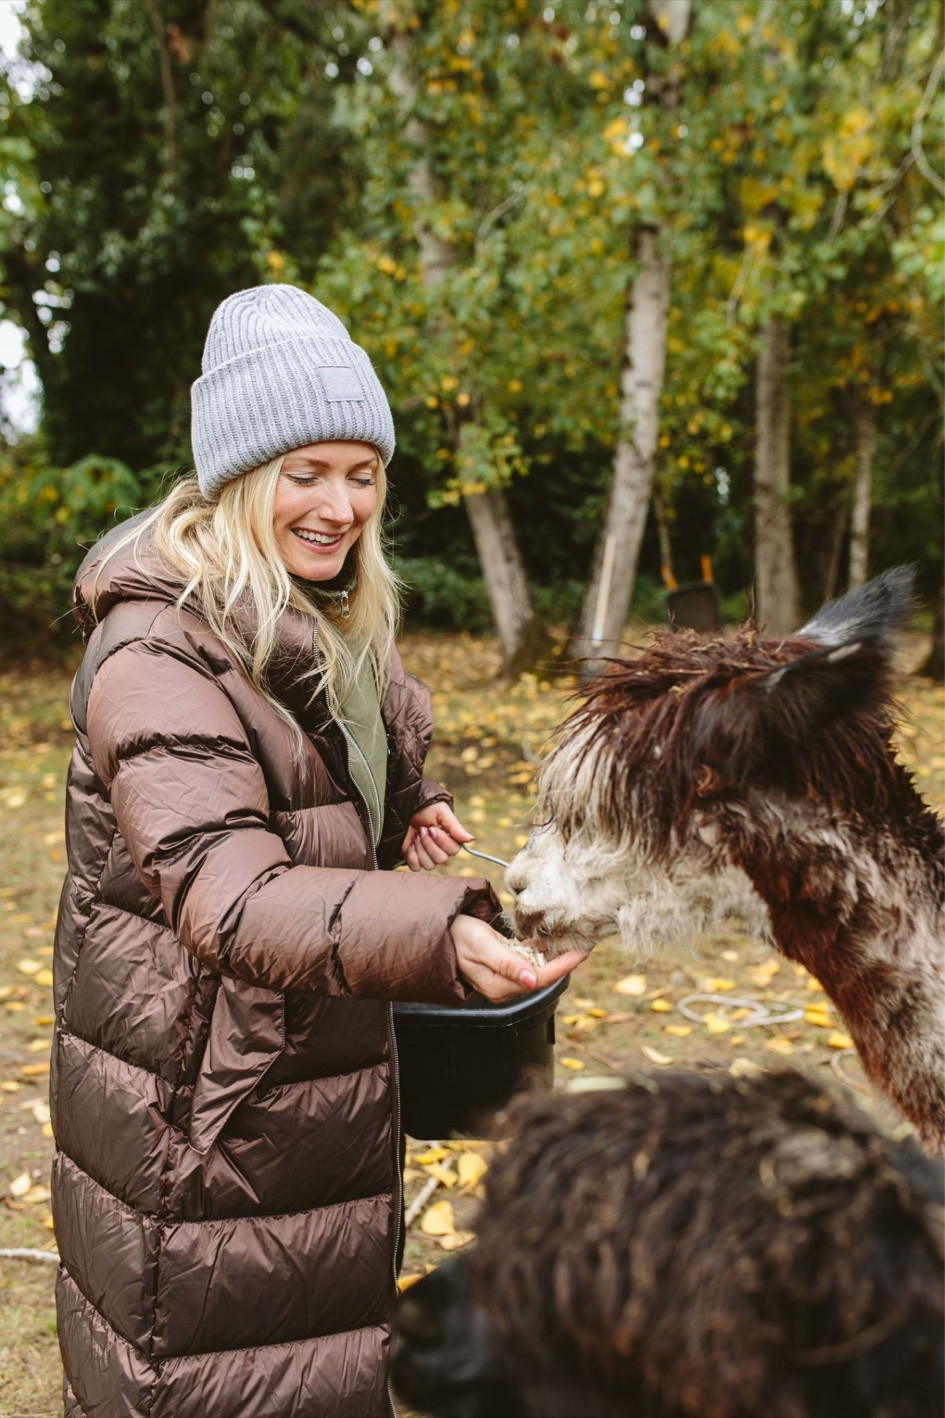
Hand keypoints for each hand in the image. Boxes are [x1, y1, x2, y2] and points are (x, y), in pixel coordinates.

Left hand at [403, 802, 474, 871]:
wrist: (407, 809)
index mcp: (451, 840)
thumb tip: (472, 839)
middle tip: (422, 830)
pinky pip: (416, 867)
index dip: (441, 841)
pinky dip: (412, 856)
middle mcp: (441, 851)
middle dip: (428, 843)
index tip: (431, 828)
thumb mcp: (442, 813)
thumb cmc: (427, 809)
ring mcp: (428, 857)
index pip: (453, 850)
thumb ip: (456, 828)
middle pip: (441, 859)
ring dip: (420, 848)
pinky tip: (411, 844)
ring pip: (429, 865)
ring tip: (416, 835)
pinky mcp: (415, 860)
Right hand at [450, 914, 586, 1003]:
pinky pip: (526, 962)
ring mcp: (502, 978)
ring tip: (571, 942)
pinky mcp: (502, 967)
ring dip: (553, 957)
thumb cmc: (457, 936)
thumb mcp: (482, 945)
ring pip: (535, 969)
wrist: (438, 933)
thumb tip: (533, 980)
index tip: (581, 953)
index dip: (563, 967)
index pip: (539, 980)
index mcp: (499, 985)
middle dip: (563, 962)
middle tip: (583, 945)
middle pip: (541, 976)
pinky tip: (547, 942)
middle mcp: (503, 986)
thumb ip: (507, 963)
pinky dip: (538, 952)